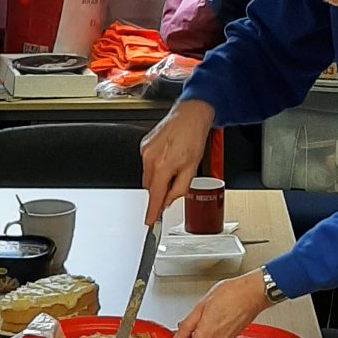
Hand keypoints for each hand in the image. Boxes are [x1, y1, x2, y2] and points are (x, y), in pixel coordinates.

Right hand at [140, 99, 214, 224]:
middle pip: (150, 187)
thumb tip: (168, 200)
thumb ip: (179, 189)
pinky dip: (156, 166)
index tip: (149, 221)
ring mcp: (145, 151)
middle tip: (174, 183)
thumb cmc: (193, 137)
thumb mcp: (192, 168)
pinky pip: (147, 163)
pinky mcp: (144, 145)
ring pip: (148, 175)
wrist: (190, 115)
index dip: (152, 211)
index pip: (154, 196)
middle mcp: (150, 159)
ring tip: (175, 164)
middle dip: (160, 190)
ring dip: (159, 177)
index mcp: (162, 166)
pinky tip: (169, 156)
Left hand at [173, 268, 267, 337]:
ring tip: (208, 313)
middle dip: (192, 336)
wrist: (253, 293)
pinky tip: (218, 315)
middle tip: (192, 320)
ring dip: (204, 331)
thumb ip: (188, 325)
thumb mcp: (202, 305)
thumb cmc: (231, 294)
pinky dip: (214, 329)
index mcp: (206, 334)